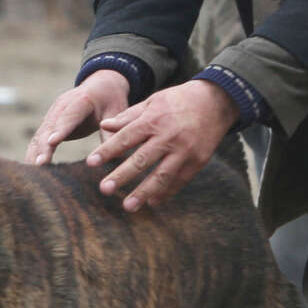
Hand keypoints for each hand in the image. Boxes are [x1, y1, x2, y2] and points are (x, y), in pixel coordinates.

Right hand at [26, 70, 130, 164]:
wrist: (99, 85)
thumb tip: (118, 156)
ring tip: (31, 172)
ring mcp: (51, 115)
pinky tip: (30, 168)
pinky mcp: (47, 124)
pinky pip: (38, 139)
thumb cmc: (110, 100)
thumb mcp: (116, 111)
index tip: (52, 143)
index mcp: (81, 100)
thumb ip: (113, 132)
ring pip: (40, 135)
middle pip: (49, 127)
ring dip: (35, 153)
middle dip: (43, 146)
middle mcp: (61, 106)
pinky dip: (33, 153)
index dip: (60, 129)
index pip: (69, 115)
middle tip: (39, 164)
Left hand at [86, 79, 238, 211]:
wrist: (217, 100)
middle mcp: (169, 137)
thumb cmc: (177, 101)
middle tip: (104, 189)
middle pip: (142, 159)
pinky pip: (180, 180)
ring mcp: (185, 150)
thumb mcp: (152, 102)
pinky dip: (166, 193)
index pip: (126, 137)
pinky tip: (152, 203)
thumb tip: (103, 125)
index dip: (107, 150)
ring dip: (144, 192)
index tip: (90, 162)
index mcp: (153, 120)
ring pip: (162, 175)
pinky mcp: (198, 160)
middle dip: (122, 175)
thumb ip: (127, 117)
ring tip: (128, 206)